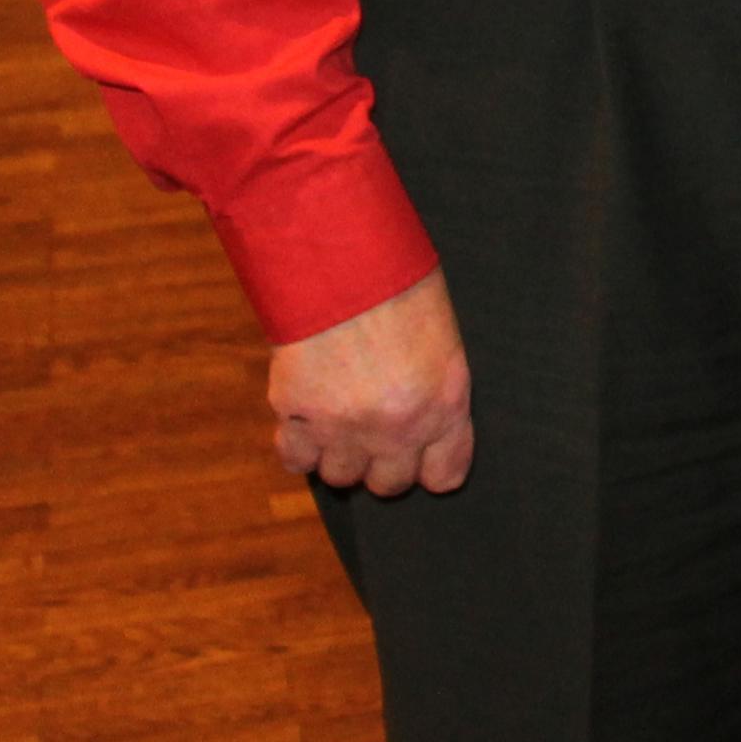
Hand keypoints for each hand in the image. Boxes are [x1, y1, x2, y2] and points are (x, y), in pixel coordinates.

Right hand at [269, 268, 473, 496]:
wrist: (343, 258)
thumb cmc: (400, 281)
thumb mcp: (442, 335)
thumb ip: (434, 385)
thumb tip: (420, 413)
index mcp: (445, 403)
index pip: (444, 474)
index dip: (431, 465)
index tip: (421, 454)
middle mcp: (397, 427)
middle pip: (388, 483)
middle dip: (383, 462)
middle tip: (374, 430)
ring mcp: (344, 427)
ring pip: (341, 476)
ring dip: (340, 453)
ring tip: (340, 418)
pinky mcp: (297, 416)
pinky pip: (295, 461)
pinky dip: (299, 447)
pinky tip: (307, 421)